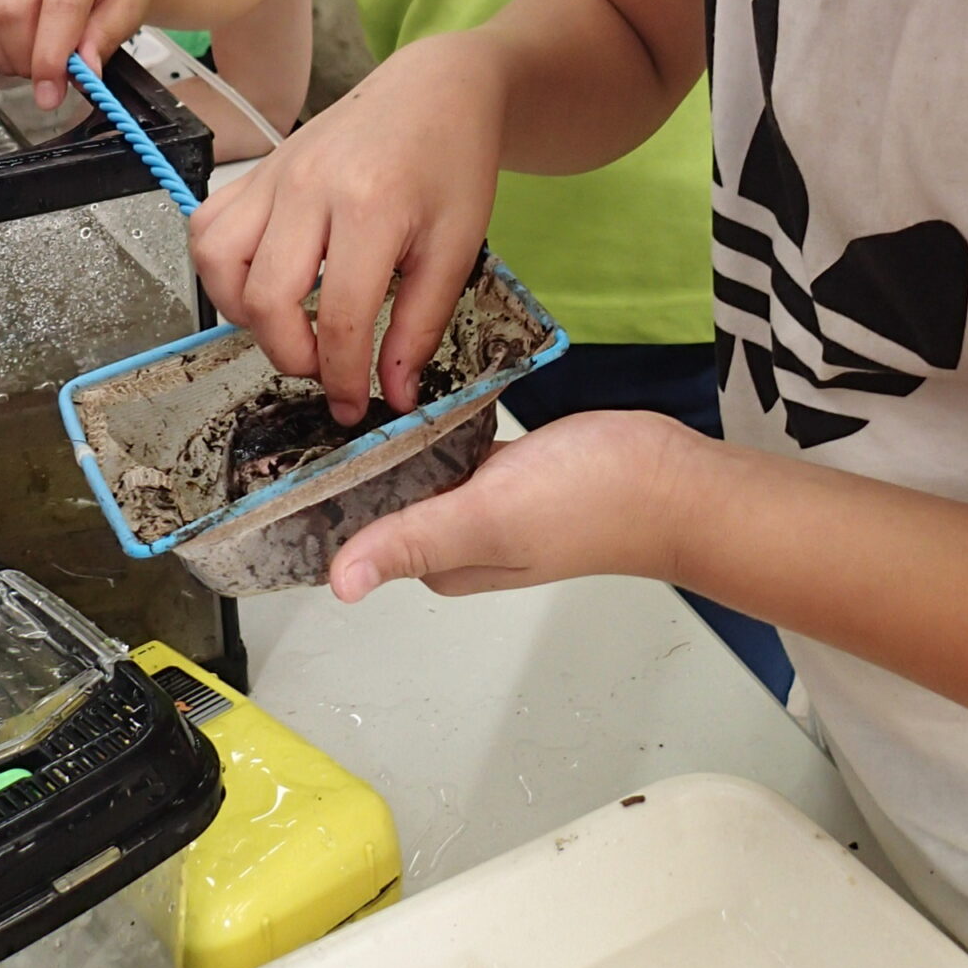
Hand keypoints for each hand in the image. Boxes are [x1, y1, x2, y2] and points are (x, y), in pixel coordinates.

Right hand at [0, 0, 158, 109]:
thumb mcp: (130, 7)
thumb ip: (103, 39)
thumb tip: (79, 74)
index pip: (57, 6)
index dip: (50, 58)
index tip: (50, 97)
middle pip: (7, 13)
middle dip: (23, 61)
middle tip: (45, 77)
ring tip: (28, 61)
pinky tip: (1, 50)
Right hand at [189, 31, 504, 421]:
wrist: (435, 89)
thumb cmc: (453, 164)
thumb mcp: (456, 249)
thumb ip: (421, 326)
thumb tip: (394, 396)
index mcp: (370, 207)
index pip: (341, 317)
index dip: (344, 378)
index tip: (355, 406)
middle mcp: (310, 188)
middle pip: (268, 299)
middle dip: (294, 355)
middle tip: (328, 365)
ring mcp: (275, 175)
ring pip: (219, 264)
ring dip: (247, 314)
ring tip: (292, 325)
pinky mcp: (258, 171)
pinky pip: (208, 229)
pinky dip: (222, 271)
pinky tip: (265, 284)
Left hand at [329, 409, 700, 600]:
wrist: (674, 478)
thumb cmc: (589, 500)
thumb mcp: (489, 517)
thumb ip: (414, 540)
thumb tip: (338, 585)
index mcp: (443, 561)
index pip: (364, 527)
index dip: (329, 489)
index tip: (294, 442)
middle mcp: (458, 537)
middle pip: (387, 495)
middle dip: (358, 456)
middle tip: (328, 392)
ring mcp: (487, 500)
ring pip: (420, 466)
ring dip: (397, 435)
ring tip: (363, 382)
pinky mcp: (511, 466)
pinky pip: (456, 443)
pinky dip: (438, 423)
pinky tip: (425, 391)